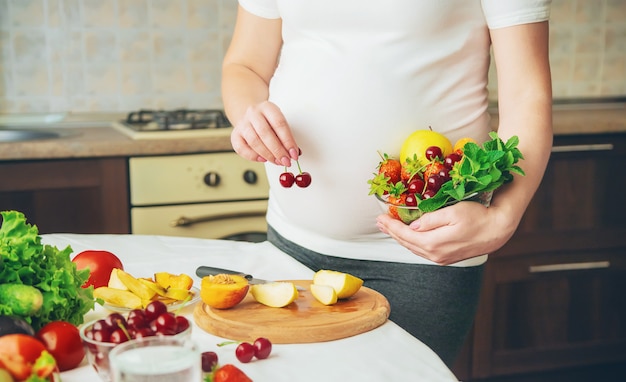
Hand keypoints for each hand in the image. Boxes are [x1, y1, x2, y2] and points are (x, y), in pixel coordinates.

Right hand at [230, 101, 299, 166]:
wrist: (250, 117)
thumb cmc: (268, 122)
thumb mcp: (279, 124)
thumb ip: (286, 137)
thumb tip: (294, 153)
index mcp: (267, 107)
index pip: (279, 123)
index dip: (288, 140)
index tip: (294, 153)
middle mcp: (253, 113)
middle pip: (265, 133)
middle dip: (278, 150)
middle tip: (286, 161)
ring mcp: (242, 123)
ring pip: (254, 141)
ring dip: (268, 155)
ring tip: (277, 161)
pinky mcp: (235, 135)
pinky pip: (241, 148)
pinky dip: (253, 156)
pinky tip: (263, 159)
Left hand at [376, 200, 516, 264]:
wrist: (497, 230)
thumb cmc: (477, 217)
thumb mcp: (452, 212)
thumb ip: (430, 220)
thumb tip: (413, 226)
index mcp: (434, 243)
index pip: (405, 235)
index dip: (391, 226)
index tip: (380, 218)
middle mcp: (435, 254)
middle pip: (406, 243)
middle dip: (391, 232)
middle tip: (380, 222)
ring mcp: (441, 258)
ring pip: (413, 248)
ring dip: (400, 238)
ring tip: (389, 228)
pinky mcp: (446, 258)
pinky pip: (422, 250)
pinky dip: (411, 242)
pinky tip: (407, 236)